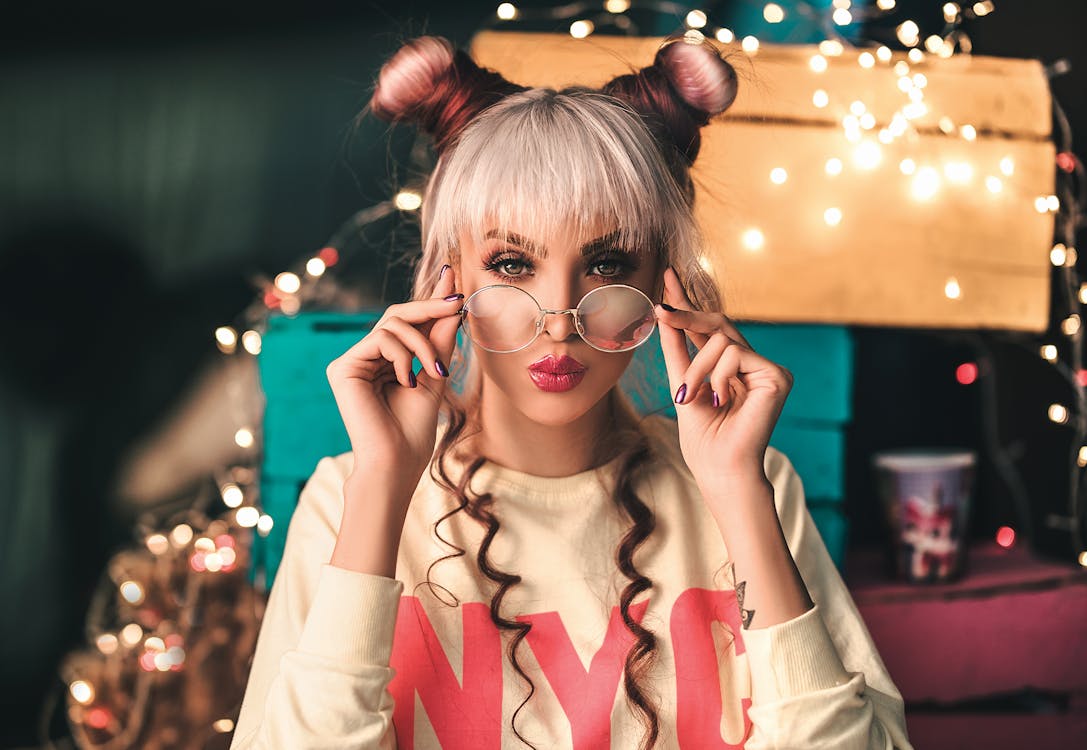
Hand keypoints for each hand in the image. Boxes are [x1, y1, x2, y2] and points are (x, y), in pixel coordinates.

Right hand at [325, 263, 462, 501]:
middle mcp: (367, 358)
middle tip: (457, 301)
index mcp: (387, 362)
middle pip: (398, 315)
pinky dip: (403, 355)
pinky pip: (380, 339)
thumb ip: (440, 342)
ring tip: (436, 373)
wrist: (398, 461)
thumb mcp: (436, 376)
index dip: (430, 300)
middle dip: (431, 306)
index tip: (453, 279)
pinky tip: (407, 380)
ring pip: (393, 324)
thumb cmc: (415, 428)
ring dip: (423, 344)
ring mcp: (353, 362)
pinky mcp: (343, 367)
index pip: (409, 323)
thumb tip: (452, 305)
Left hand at [655, 266, 793, 488]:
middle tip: (660, 310)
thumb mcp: (682, 382)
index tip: (668, 276)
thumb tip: (664, 310)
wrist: (719, 468)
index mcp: (731, 368)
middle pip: (717, 324)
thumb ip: (677, 348)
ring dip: (697, 367)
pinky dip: (718, 375)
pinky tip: (720, 399)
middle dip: (686, 315)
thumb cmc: (702, 438)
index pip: (709, 328)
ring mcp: (767, 369)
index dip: (689, 302)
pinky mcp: (777, 375)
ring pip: (721, 340)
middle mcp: (752, 364)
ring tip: (693, 397)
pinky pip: (735, 354)